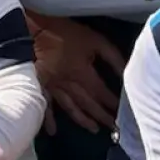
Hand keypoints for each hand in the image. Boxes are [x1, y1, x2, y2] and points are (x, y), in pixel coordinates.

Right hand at [29, 15, 125, 133]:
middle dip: (102, 116)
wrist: (32, 28)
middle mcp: (69, 85)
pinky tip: (52, 132)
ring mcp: (53, 87)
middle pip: (88, 104)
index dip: (112, 103)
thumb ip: (112, 57)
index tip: (122, 113)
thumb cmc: (65, 32)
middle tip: (114, 129)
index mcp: (83, 73)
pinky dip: (48, 119)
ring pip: (70, 108)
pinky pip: (45, 105)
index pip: (101, 93)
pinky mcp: (40, 86)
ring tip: (94, 130)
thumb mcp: (94, 39)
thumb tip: (126, 73)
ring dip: (83, 120)